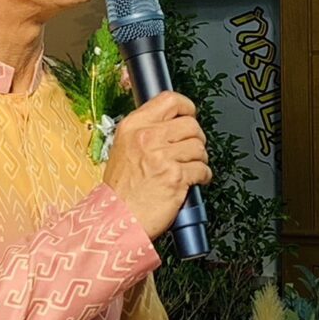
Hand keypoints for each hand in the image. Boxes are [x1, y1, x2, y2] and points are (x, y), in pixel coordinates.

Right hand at [102, 91, 210, 239]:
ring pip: (199, 146)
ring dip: (199, 159)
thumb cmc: (120, 190)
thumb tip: (171, 122)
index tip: (189, 115)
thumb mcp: (123, 148)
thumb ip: (145, 132)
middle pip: (191, 124)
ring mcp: (161, 157)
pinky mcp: (175, 177)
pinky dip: (203, 177)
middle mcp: (147, 137)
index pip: (169, 100)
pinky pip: (202, 169)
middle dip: (195, 138)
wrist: (116, 219)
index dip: (186, 108)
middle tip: (189, 150)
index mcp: (133, 126)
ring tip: (188, 168)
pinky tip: (193, 181)